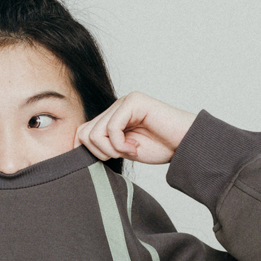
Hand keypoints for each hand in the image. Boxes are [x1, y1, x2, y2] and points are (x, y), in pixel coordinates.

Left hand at [74, 92, 196, 164]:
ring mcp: (124, 102)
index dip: (91, 152)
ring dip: (112, 149)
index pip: (82, 133)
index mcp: (112, 117)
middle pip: (84, 133)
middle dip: (101, 152)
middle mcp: (115, 107)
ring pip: (95, 132)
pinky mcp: (134, 102)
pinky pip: (111, 128)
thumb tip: (75, 147)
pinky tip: (136, 147)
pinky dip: (120, 145)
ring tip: (131, 150)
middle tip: (122, 154)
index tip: (113, 158)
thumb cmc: (160, 147)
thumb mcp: (124, 150)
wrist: (185, 145)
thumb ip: (104, 145)